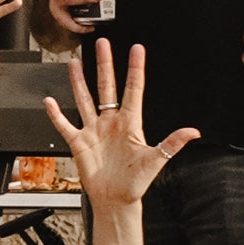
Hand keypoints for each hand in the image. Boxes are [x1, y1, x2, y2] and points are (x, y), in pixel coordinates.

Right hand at [44, 40, 198, 210]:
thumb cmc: (136, 182)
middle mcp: (111, 122)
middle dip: (104, 64)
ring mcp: (94, 130)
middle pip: (107, 86)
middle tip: (102, 44)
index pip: (133, 89)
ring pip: (85, 99)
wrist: (116, 200)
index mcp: (130, 123)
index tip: (137, 49)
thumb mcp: (156, 160)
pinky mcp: (79, 143)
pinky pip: (65, 125)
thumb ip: (172, 143)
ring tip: (74, 62)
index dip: (135, 69)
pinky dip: (56, 115)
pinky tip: (50, 102)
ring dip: (79, 82)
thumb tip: (192, 132)